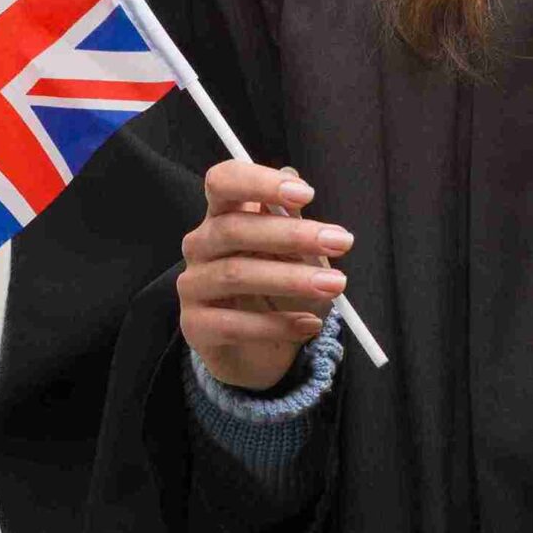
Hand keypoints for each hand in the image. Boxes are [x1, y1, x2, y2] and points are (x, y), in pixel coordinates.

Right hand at [178, 160, 349, 391]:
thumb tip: (293, 180)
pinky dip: (277, 324)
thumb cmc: (275, 292)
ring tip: (333, 285)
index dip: (259, 182)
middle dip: (290, 234)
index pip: (223, 182)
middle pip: (233, 228)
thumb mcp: (292, 255)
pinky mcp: (195, 326)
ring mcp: (193, 285)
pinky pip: (234, 323)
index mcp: (221, 216)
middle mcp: (200, 245)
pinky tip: (310, 324)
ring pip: (235, 274)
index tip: (306, 194)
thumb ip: (290, 220)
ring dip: (290, 279)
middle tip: (339, 242)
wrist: (256, 352)